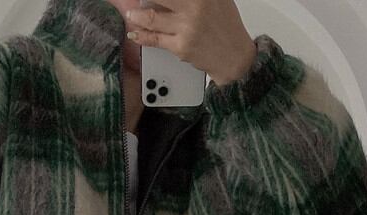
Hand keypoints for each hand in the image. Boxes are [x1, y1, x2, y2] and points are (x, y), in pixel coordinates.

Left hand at [124, 0, 256, 86]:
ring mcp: (187, 27)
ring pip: (152, 18)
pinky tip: (135, 34)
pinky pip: (155, 40)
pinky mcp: (181, 47)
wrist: (234, 56)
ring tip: (131, 14)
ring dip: (137, 16)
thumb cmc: (225, 26)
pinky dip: (142, 36)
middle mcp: (194, 7)